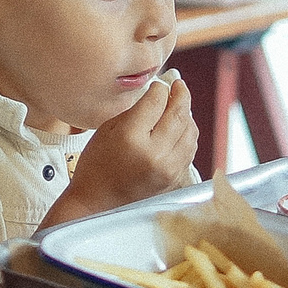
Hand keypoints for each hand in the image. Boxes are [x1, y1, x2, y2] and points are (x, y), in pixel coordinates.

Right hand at [44, 74, 195, 225]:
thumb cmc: (96, 165)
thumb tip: (157, 92)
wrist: (97, 204)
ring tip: (178, 107)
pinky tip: (177, 129)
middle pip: (179, 113)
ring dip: (186, 115)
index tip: (158, 84)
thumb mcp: (107, 129)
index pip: (157, 100)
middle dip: (181, 94)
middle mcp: (154, 154)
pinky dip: (187, 135)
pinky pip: (190, 149)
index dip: (159, 88)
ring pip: (190, 131)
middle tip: (178, 86)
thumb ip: (135, 110)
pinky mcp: (175, 179)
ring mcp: (168, 169)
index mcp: (132, 138)